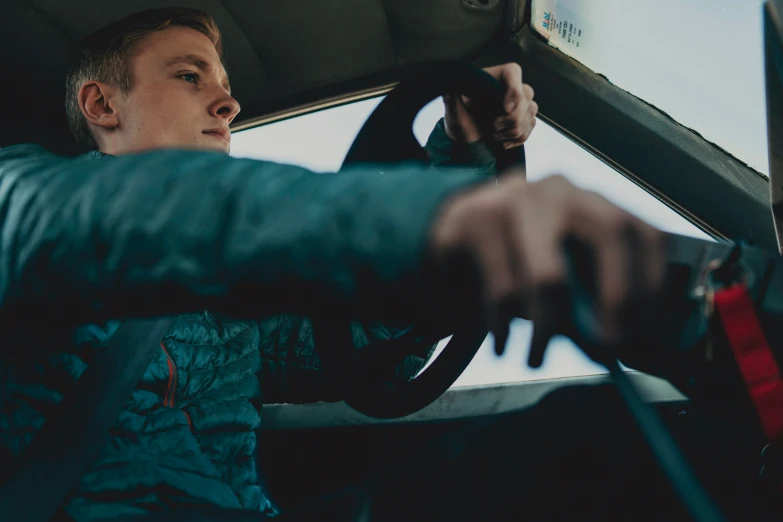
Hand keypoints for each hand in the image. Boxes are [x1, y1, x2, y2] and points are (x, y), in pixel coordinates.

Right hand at [428, 174, 665, 359]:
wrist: (448, 233)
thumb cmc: (514, 259)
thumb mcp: (557, 269)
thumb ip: (586, 298)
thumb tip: (613, 346)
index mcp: (591, 202)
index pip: (643, 231)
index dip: (652, 283)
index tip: (643, 332)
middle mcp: (561, 190)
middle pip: (609, 232)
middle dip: (618, 295)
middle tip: (608, 347)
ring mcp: (517, 198)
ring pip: (550, 274)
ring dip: (548, 329)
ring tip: (536, 359)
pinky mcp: (477, 220)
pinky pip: (502, 288)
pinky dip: (504, 326)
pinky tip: (502, 343)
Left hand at [443, 63, 537, 148]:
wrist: (464, 140)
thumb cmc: (458, 121)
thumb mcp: (453, 110)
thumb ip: (451, 99)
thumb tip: (449, 90)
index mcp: (491, 78)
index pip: (513, 71)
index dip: (514, 89)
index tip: (505, 108)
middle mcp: (507, 88)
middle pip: (527, 95)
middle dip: (512, 118)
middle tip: (493, 127)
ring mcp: (518, 104)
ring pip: (531, 113)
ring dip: (514, 130)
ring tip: (495, 135)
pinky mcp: (522, 119)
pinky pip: (531, 126)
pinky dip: (518, 138)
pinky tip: (503, 142)